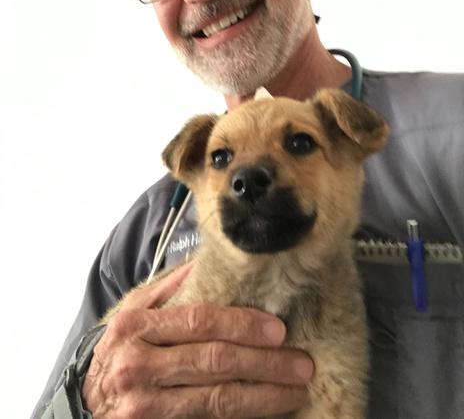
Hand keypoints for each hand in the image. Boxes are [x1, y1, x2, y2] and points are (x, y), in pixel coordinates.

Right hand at [82, 263, 313, 417]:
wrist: (86, 401)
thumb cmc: (121, 350)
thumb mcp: (137, 312)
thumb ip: (173, 287)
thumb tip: (213, 260)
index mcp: (136, 325)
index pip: (200, 321)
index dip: (242, 324)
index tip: (279, 329)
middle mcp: (136, 364)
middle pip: (214, 361)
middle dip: (265, 363)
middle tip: (301, 363)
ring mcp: (142, 404)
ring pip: (215, 399)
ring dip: (263, 395)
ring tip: (295, 388)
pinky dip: (243, 416)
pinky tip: (268, 409)